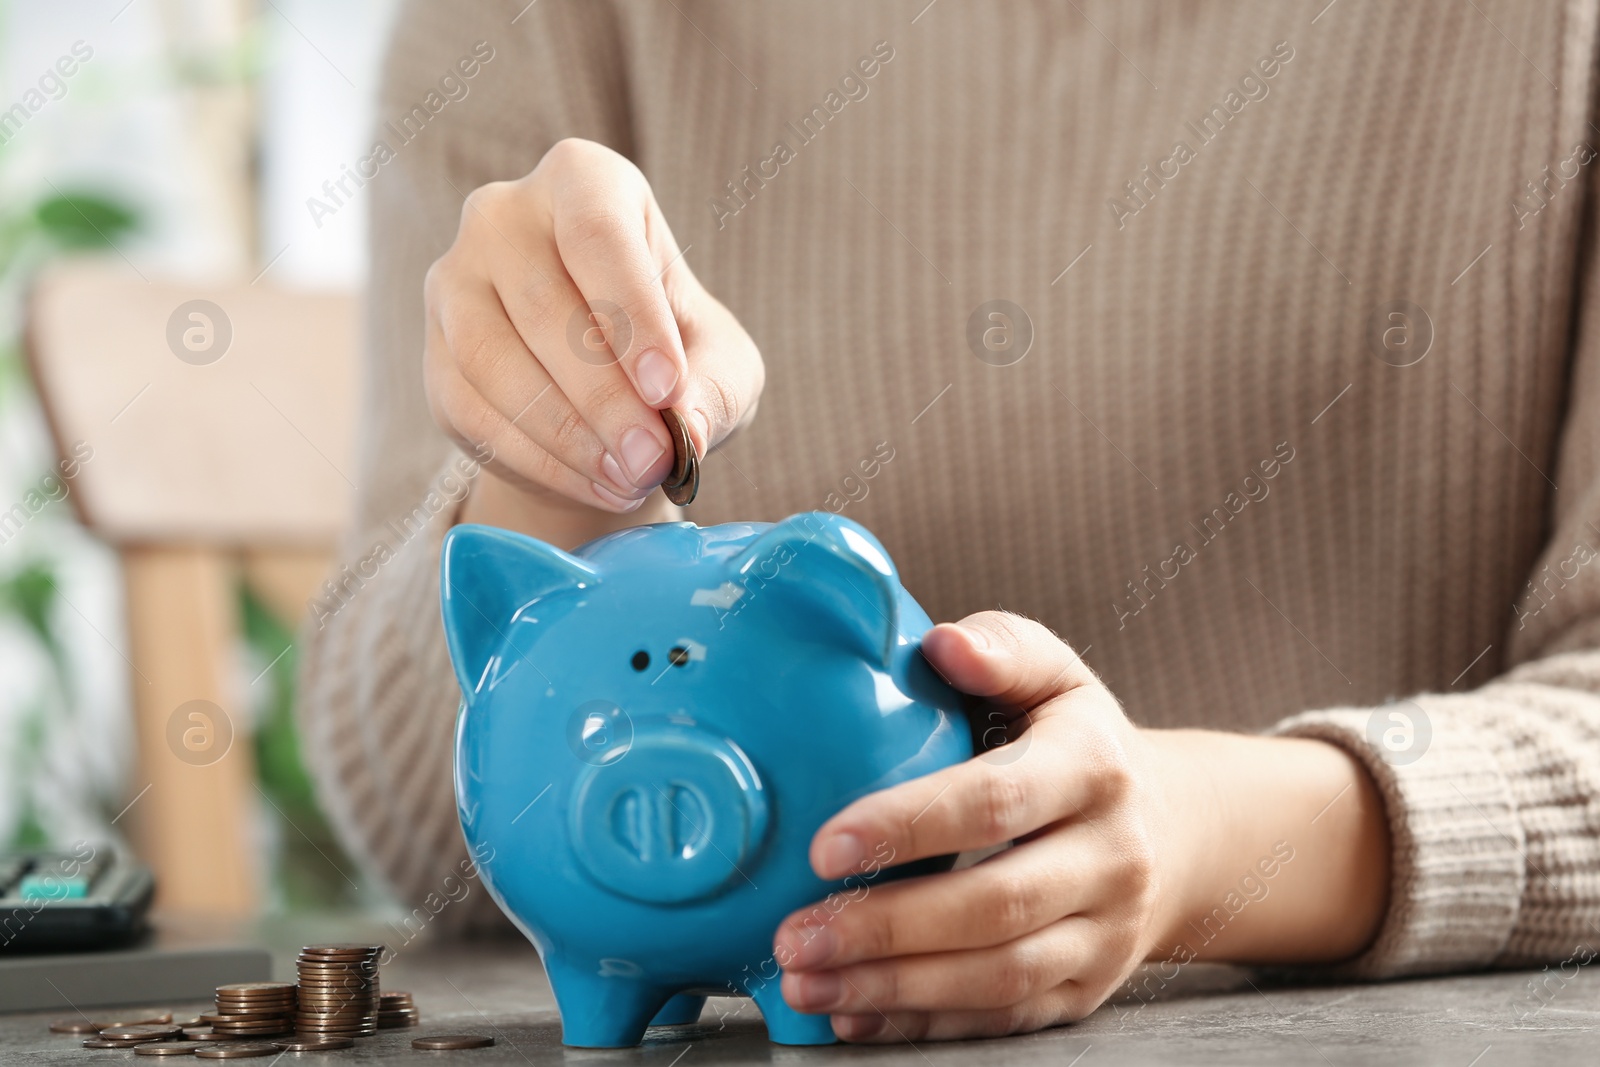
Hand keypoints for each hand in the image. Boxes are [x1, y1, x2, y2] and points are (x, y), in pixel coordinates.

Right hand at [425, 138, 762, 521]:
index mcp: (585, 181)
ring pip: (491, 360)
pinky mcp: (434, 356)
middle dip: (603, 396)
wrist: (612, 400)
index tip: (666, 388)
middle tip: (653, 458)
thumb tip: (686, 429)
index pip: (597, 234)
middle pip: (542, 303)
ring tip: (630, 478)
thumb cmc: (675, 355)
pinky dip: (536, 460)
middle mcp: (503, 215)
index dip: (631, 314)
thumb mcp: (722, 363)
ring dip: (565, 433)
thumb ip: (713, 388)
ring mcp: (454, 281)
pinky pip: (471, 412)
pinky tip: (594, 484)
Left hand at [774, 611, 1390, 1041]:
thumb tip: (942, 643)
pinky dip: (921, 1022)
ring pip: (997, 977)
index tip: (826, 846)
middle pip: (995, 905)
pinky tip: (851, 1011)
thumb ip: (1001, 648)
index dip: (909, 826)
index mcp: (1093, 767)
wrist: (1174, 833)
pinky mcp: (1084, 990)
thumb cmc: (1078, 742)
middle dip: (886, 927)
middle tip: (795, 934)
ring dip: (893, 986)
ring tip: (804, 980)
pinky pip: (1000, 1018)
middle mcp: (1110, 857)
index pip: (996, 801)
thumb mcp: (1056, 677)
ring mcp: (1103, 934)